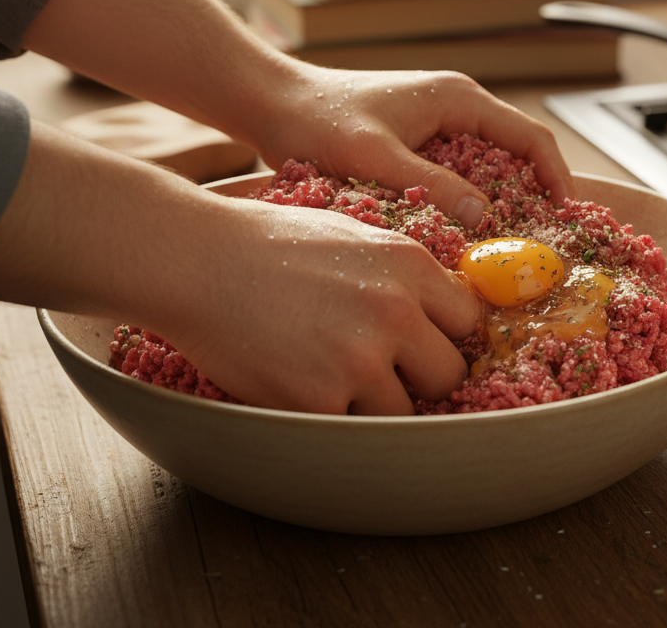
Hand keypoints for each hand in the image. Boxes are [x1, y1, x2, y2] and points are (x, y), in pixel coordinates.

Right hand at [167, 196, 482, 414]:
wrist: (197, 260)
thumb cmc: (269, 242)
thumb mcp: (354, 235)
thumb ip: (402, 273)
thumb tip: (442, 309)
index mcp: (408, 263)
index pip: (469, 319)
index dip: (447, 334)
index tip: (426, 341)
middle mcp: (395, 310)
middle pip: (450, 373)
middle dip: (421, 377)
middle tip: (383, 369)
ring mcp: (359, 359)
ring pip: (405, 411)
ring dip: (376, 404)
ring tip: (333, 376)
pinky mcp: (318, 401)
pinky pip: (353, 430)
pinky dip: (332, 418)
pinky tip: (302, 385)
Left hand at [254, 65, 575, 228]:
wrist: (272, 104)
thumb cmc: (317, 120)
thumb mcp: (375, 157)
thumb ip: (431, 186)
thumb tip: (483, 219)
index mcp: (457, 98)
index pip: (530, 136)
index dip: (556, 177)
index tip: (567, 218)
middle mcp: (454, 107)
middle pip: (515, 153)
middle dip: (532, 197)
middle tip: (538, 246)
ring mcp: (435, 124)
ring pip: (487, 168)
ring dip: (498, 204)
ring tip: (503, 250)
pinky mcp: (416, 143)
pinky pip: (458, 176)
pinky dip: (466, 205)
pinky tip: (458, 240)